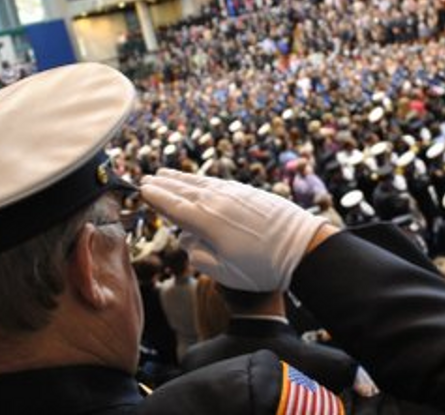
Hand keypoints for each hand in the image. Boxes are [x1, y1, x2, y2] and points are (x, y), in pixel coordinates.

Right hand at [140, 169, 330, 290]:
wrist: (303, 247)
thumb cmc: (263, 267)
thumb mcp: (224, 272)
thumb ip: (198, 255)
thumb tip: (187, 238)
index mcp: (206, 221)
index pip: (172, 206)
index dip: (155, 198)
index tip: (141, 191)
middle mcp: (216, 201)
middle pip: (182, 190)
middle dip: (163, 185)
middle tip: (146, 180)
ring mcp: (233, 193)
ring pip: (198, 182)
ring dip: (179, 179)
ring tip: (164, 173)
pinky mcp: (247, 191)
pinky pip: (215, 181)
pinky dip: (200, 179)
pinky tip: (197, 180)